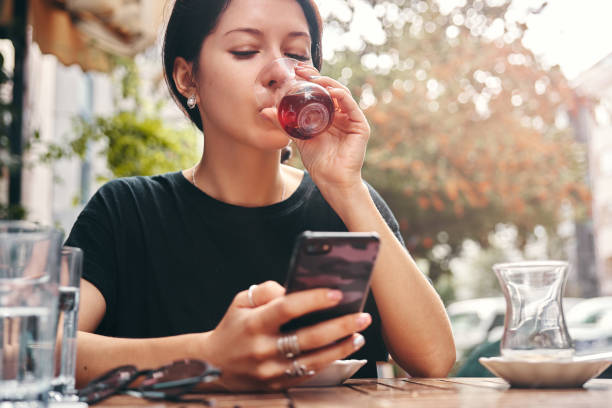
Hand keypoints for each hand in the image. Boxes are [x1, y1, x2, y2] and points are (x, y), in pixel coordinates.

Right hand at [203, 281, 370, 390]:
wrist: (214, 364)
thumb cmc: (234, 325)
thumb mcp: (241, 301)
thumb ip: (267, 290)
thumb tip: (296, 288)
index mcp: (253, 323)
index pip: (287, 308)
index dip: (313, 300)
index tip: (337, 293)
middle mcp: (262, 349)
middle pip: (308, 337)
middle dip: (340, 326)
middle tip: (362, 316)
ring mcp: (270, 370)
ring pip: (314, 359)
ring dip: (341, 347)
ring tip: (359, 334)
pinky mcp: (277, 385)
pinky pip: (308, 373)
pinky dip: (328, 360)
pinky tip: (343, 348)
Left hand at [292, 64, 370, 193]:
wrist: (332, 181)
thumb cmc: (318, 161)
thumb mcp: (298, 138)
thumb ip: (284, 124)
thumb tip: (264, 111)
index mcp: (329, 115)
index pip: (320, 91)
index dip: (310, 79)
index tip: (296, 70)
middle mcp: (341, 114)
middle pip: (331, 88)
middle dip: (317, 77)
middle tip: (301, 69)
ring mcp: (351, 119)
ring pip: (341, 93)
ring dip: (328, 83)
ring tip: (313, 79)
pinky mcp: (360, 126)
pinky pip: (351, 106)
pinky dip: (341, 96)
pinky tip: (331, 92)